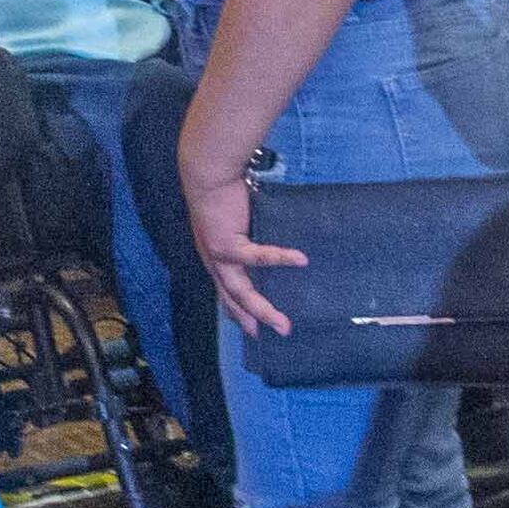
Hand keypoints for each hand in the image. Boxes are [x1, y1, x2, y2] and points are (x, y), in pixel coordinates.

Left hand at [182, 157, 302, 339]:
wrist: (208, 174)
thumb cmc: (224, 193)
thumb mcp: (236, 223)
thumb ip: (250, 237)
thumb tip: (273, 240)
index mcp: (215, 259)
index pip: (226, 293)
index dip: (238, 312)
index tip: (254, 328)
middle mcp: (213, 262)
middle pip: (233, 300)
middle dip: (254, 320)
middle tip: (278, 333)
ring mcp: (218, 257)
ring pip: (241, 292)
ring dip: (262, 309)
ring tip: (284, 323)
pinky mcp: (226, 244)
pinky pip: (257, 257)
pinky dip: (280, 258)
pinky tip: (300, 260)